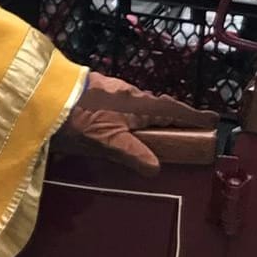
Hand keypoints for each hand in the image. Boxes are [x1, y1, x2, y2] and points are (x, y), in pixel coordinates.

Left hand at [57, 71, 218, 175]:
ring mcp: (110, 87)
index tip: (212, 120)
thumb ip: (133, 154)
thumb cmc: (78, 118)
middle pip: (157, 105)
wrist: (43, 92)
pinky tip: (120, 119)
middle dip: (172, 115)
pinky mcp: (94, 87)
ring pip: (137, 102)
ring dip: (149, 113)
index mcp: (139, 105)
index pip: (174, 110)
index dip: (193, 116)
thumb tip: (156, 168)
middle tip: (184, 127)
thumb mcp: (108, 141)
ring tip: (153, 127)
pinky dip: (130, 109)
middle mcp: (129, 93)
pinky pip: (121, 99)